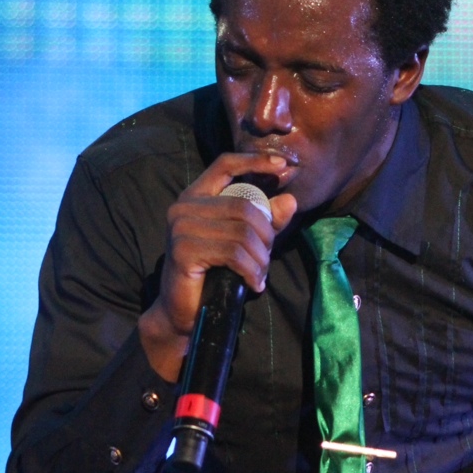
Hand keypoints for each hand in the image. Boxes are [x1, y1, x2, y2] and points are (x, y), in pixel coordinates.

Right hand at [138, 152, 297, 380]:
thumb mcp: (246, 243)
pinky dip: (251, 270)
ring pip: (242, 231)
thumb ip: (267, 221)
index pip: (225, 164)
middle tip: (267, 258)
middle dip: (266, 234)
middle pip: (244, 206)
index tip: (284, 164)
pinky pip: (233, 253)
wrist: (184, 313)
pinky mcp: (183, 251)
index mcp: (196, 196)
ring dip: (260, 257)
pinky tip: (254, 284)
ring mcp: (181, 228)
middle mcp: (184, 207)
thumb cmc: (215, 274)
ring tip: (260, 273)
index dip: (255, 160)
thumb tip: (291, 200)